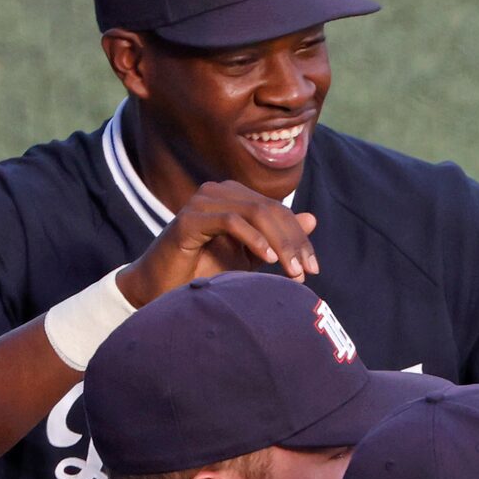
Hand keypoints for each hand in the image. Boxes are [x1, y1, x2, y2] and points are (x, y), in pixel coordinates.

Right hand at [118, 181, 319, 304]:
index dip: (300, 238)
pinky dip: (253, 239)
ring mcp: (202, 201)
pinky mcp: (188, 218)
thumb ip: (278, 238)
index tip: (314, 269)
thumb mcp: (252, 255)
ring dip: (280, 243)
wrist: (165, 287)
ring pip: (256, 213)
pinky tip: (267, 259)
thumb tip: (312, 218)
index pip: (279, 211)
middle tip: (306, 273)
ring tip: (292, 271)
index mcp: (235, 196)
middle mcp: (219, 191)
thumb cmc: (207, 270)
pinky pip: (230, 221)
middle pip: (271, 210)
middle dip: (294, 243)